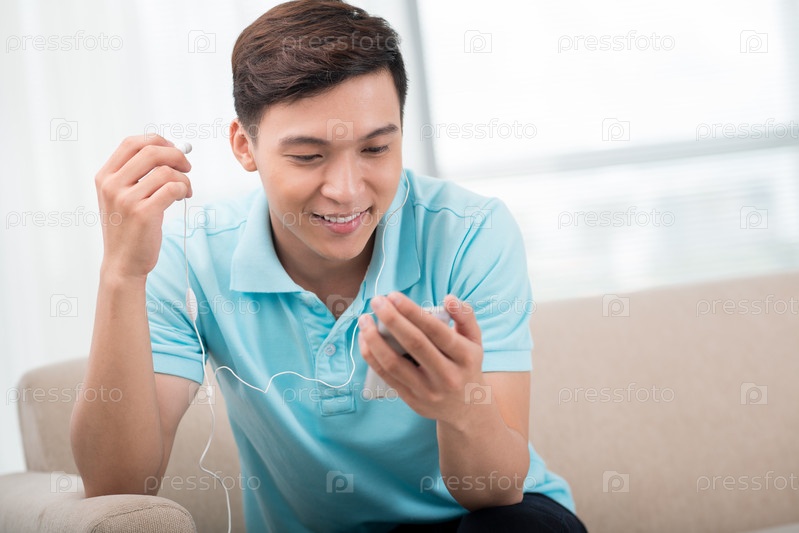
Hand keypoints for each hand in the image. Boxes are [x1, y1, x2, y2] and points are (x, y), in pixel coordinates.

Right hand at [94, 135, 192, 279]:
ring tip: (184, 190)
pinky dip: (183, 189)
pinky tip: (183, 196)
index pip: (132, 143)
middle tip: (187, 167)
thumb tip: (170, 150)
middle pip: (151, 152)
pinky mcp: (144, 214)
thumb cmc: (128, 229)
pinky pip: (172, 189)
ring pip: (166, 172)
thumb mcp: (121, 197)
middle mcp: (112, 185)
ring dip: (183, 178)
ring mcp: (126, 200)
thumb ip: (137, 174)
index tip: (172, 149)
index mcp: (105, 177)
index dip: (157, 141)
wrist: (123, 263)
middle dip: (176, 155)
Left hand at [358, 292, 485, 423]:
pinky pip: (387, 377)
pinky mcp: (412, 401)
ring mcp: (428, 391)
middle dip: (392, 319)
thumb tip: (449, 298)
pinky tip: (364, 340)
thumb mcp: (475, 340)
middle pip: (414, 344)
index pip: (435, 330)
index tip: (394, 296)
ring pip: (394, 363)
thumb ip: (465, 316)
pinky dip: (372, 357)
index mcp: (465, 356)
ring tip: (364, 320)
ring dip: (374, 339)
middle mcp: (448, 375)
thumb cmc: (466, 365)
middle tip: (377, 301)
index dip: (412, 312)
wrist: (467, 407)